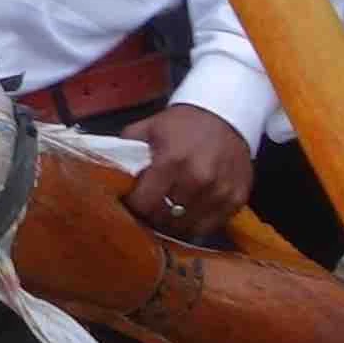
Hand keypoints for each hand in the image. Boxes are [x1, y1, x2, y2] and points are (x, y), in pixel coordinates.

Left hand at [125, 103, 251, 239]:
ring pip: (186, 227)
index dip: (133, 205)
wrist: (227, 115)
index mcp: (172, 161)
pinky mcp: (236, 200)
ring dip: (174, 222)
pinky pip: (210, 226)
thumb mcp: (150, 127)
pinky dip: (197, 223)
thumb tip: (108, 171)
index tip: (131, 202)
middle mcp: (198, 180)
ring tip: (168, 211)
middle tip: (149, 208)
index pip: (144, 203)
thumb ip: (126, 148)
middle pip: (164, 218)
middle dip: (152, 215)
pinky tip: (189, 211)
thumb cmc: (184, 123)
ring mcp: (219, 192)